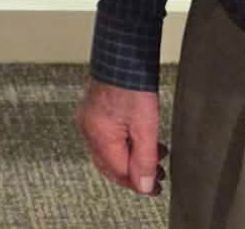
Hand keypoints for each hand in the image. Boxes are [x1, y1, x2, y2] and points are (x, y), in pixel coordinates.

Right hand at [76, 78, 163, 196]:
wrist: (123, 55)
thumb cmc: (133, 85)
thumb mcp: (146, 127)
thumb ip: (145, 159)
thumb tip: (144, 186)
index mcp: (99, 137)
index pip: (118, 173)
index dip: (139, 183)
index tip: (156, 188)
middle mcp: (88, 131)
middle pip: (110, 165)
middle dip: (134, 173)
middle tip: (156, 177)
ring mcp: (88, 121)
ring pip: (109, 153)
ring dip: (131, 158)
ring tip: (154, 158)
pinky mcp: (92, 112)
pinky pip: (106, 139)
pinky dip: (123, 145)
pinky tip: (138, 142)